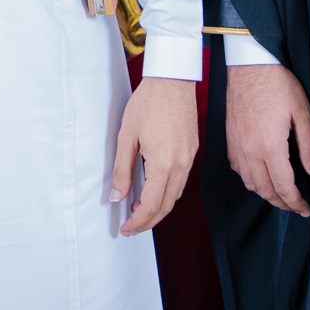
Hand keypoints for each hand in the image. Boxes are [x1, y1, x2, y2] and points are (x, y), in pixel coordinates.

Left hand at [110, 77, 197, 235]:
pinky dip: (167, 193)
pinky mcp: (192, 150)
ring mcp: (189, 158)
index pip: (151, 205)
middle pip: (166, 206)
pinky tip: (153, 190)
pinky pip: (181, 181)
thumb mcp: (126, 136)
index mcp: (164, 163)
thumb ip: (122, 169)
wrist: (172, 80)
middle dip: (148, 221)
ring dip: (158, 208)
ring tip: (138, 211)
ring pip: (175, 195)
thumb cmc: (147, 103)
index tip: (125, 228)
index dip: (138, 222)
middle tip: (131, 228)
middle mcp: (181, 165)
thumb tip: (117, 196)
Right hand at [225, 63, 309, 215]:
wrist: (249, 65)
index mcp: (270, 146)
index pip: (284, 187)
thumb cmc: (278, 84)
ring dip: (266, 194)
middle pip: (266, 190)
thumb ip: (309, 145)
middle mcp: (250, 150)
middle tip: (297, 206)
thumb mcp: (302, 112)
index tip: (306, 210)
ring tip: (281, 194)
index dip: (296, 203)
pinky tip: (260, 175)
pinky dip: (250, 179)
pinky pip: (238, 169)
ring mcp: (236, 145)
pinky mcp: (229, 139)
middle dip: (283, 203)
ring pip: (250, 183)